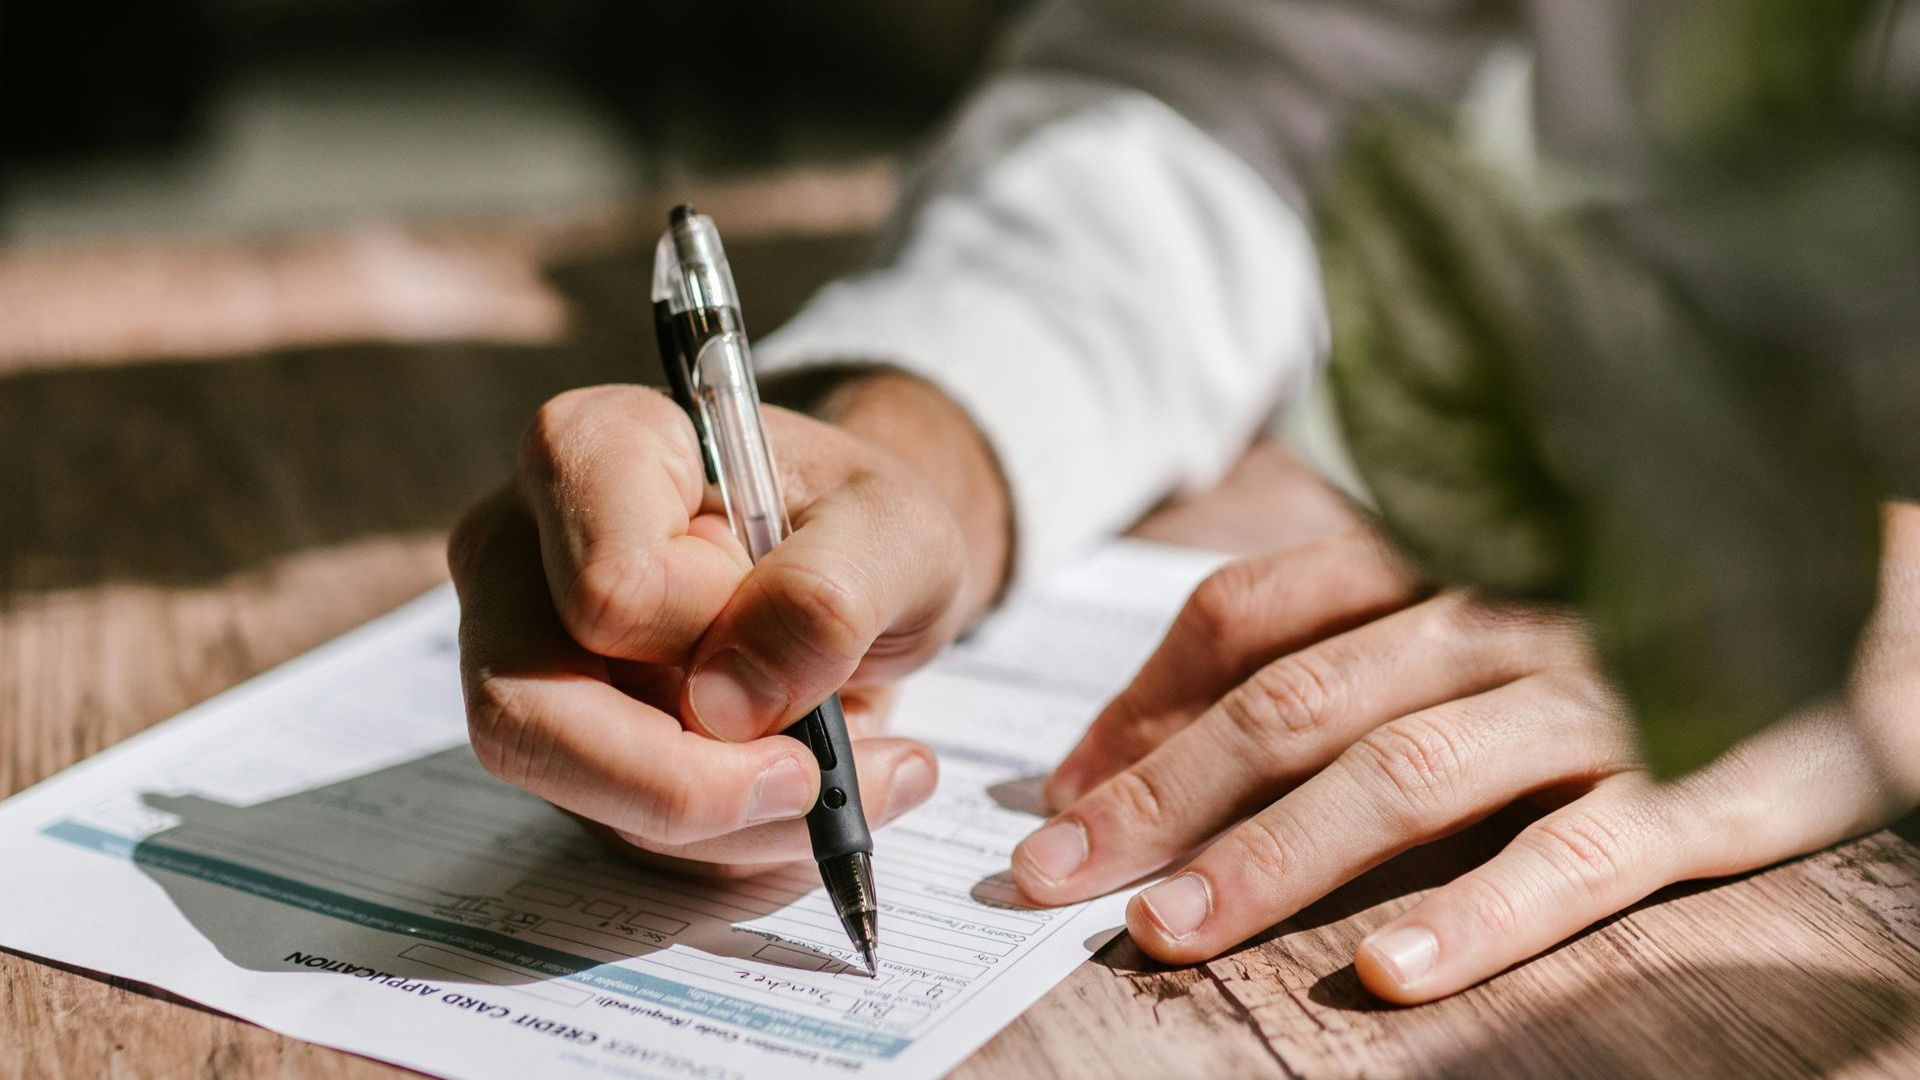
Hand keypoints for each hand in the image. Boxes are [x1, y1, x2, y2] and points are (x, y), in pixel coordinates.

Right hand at [448, 374, 1009, 872]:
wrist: (863, 567)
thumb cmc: (861, 524)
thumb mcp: (896, 533)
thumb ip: (826, 596)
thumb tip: (727, 706)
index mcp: (589, 450)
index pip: (610, 587)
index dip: (713, 634)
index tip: (806, 620)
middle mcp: (522, 554)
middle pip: (531, 717)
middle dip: (690, 784)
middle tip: (814, 781)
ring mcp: (527, 656)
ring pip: (583, 795)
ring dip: (737, 819)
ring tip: (856, 773)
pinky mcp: (564, 742)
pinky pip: (627, 830)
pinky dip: (739, 834)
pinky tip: (817, 784)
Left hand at [1013, 513, 1919, 1002]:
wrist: (1881, 573)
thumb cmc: (1645, 584)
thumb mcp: (1485, 578)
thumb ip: (1338, 626)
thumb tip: (1157, 726)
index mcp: (1438, 551)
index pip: (1248, 613)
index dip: (1142, 705)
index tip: (1066, 794)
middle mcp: (1498, 608)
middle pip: (1292, 700)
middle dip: (1159, 795)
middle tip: (1056, 877)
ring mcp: (1600, 689)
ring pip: (1405, 772)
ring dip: (1273, 859)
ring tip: (1169, 929)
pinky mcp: (1710, 777)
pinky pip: (1580, 853)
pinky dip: (1480, 915)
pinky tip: (1388, 975)